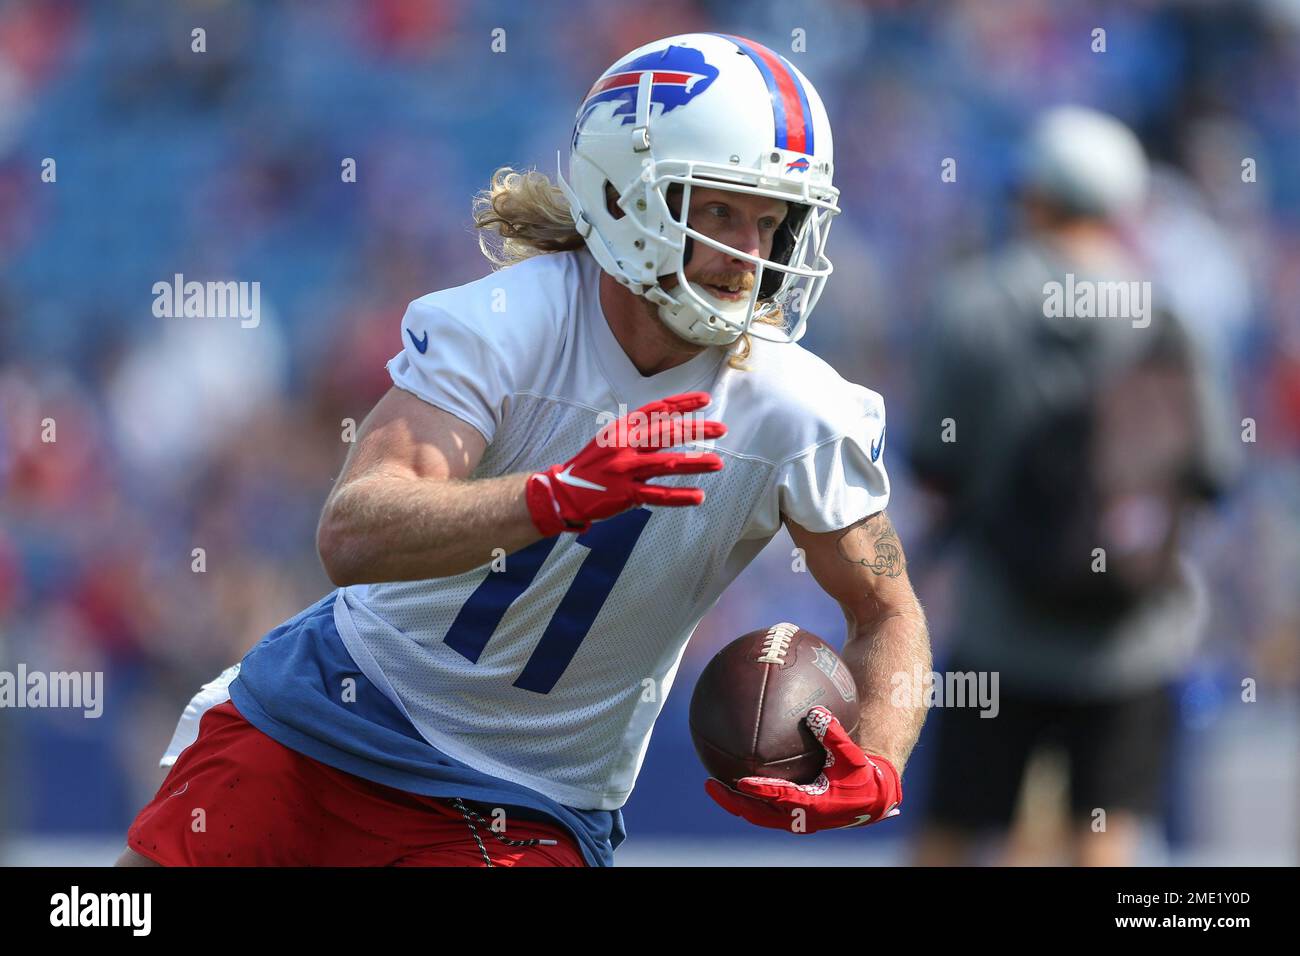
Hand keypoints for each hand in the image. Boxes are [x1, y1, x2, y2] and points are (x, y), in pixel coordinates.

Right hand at [525, 391, 725, 536]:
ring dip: (695, 463)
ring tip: (718, 463)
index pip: (657, 410)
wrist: (565, 491)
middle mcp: (625, 446)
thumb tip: (669, 421)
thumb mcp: (610, 439)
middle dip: (697, 430)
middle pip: (667, 433)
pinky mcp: (626, 494)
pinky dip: (680, 496)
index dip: (682, 403)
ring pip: (668, 463)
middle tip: (722, 429)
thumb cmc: (592, 464)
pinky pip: (658, 495)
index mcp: (622, 428)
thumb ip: (636, 431)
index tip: (706, 400)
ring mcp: (625, 470)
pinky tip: (699, 496)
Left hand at [704, 706, 901, 832]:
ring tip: (712, 783)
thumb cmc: (860, 776)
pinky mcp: (791, 816)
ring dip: (734, 802)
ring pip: (757, 815)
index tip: (741, 781)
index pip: (781, 798)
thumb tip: (816, 711)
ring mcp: (793, 820)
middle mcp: (799, 817)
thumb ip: (833, 735)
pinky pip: (764, 808)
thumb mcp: (851, 755)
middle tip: (710, 784)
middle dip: (732, 801)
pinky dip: (748, 796)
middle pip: (757, 814)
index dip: (761, 791)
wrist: (871, 800)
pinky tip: (734, 777)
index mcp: (814, 805)